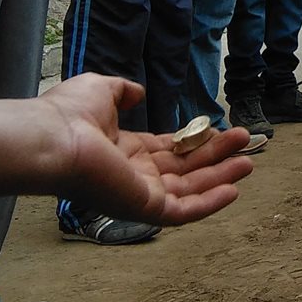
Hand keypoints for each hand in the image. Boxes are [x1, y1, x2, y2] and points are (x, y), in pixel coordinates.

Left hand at [42, 74, 252, 225]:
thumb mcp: (102, 90)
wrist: (51, 140)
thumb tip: (137, 94)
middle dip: (217, 157)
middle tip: (246, 142)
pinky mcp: (145, 208)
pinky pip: (183, 211)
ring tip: (249, 163)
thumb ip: (124, 92)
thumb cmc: (70, 115)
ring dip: (221, 177)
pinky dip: (209, 204)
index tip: (221, 130)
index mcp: (124, 151)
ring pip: (190, 190)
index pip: (168, 150)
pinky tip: (234, 191)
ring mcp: (140, 194)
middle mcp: (135, 175)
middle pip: (186, 169)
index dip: (196, 142)